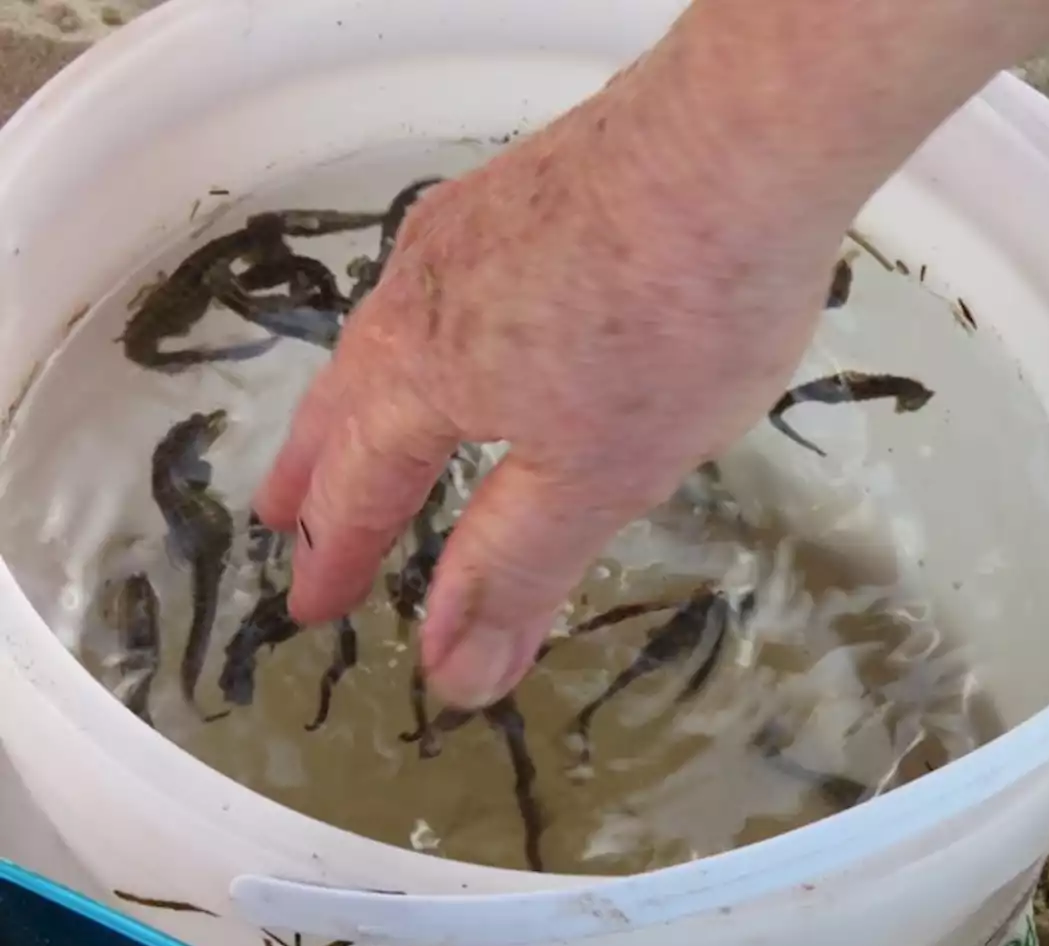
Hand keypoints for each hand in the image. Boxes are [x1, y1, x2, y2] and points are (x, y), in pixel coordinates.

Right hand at [254, 58, 853, 709]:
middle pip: (345, 401)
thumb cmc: (673, 321)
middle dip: (315, 471)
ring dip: (359, 396)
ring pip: (385, 332)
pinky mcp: (520, 191)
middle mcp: (423, 294)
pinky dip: (417, 333)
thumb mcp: (597, 476)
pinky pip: (438, 282)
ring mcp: (469, 230)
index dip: (336, 554)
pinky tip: (454, 325)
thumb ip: (516, 569)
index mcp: (427, 376)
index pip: (360, 488)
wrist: (739, 144)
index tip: (313, 606)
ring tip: (353, 426)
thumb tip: (453, 674)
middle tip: (285, 513)